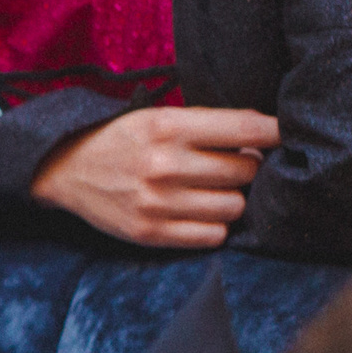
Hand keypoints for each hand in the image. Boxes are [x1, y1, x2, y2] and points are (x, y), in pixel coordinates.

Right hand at [30, 107, 281, 249]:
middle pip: (245, 171)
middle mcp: (164, 164)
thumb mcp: (158, 116)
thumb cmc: (123, 139)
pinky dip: (214, 225)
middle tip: (230, 165)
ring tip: (212, 190)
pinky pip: (212, 236)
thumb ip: (209, 123)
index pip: (245, 129)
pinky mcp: (150, 232)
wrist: (66, 168)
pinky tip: (198, 212)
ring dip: (231, 199)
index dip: (276, 132)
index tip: (286, 136)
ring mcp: (156, 202)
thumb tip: (266, 134)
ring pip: (234, 207)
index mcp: (168, 126)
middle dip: (246, 168)